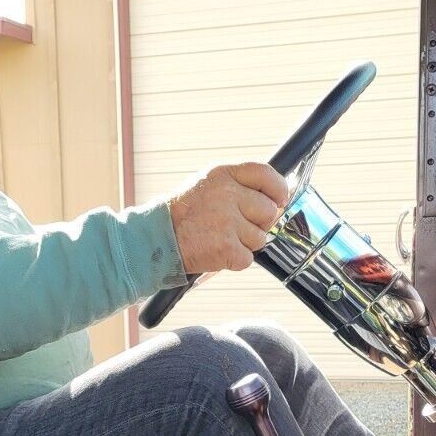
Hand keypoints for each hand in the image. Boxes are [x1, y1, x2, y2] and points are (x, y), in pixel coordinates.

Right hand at [166, 163, 289, 276]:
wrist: (156, 238)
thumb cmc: (184, 215)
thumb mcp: (208, 186)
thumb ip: (240, 188)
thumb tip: (276, 202)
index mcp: (223, 175)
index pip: (266, 174)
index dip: (278, 189)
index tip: (279, 199)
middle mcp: (227, 194)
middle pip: (269, 211)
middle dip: (257, 223)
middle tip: (233, 226)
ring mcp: (228, 221)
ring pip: (260, 238)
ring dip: (244, 243)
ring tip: (219, 238)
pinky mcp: (227, 247)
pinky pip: (247, 258)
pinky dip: (234, 260)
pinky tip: (216, 251)